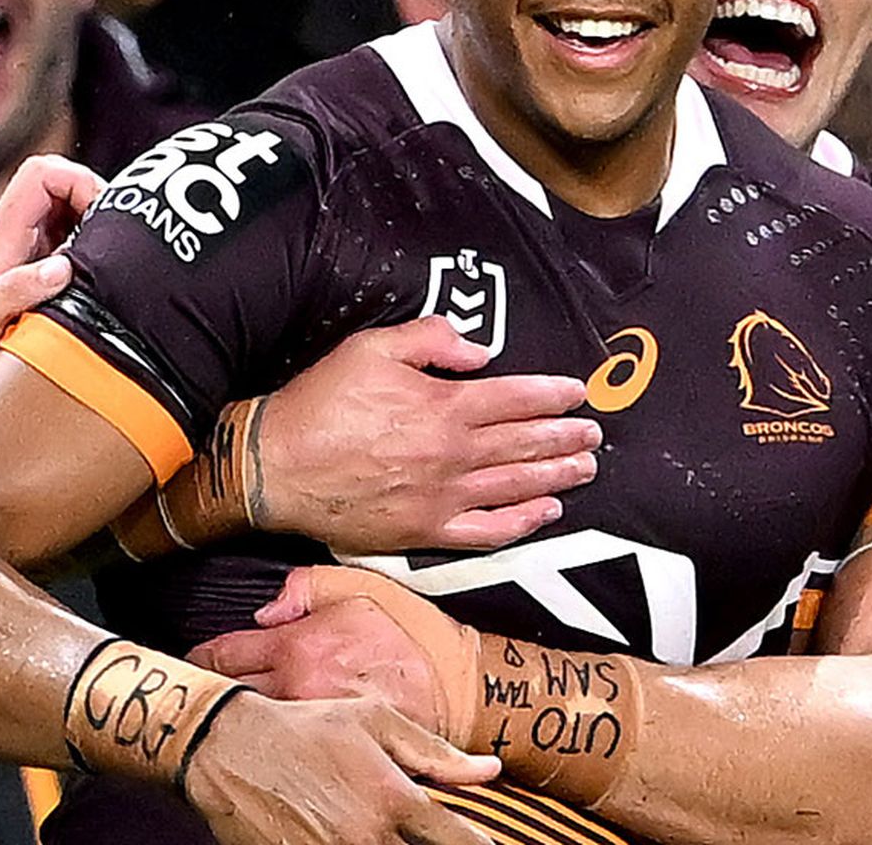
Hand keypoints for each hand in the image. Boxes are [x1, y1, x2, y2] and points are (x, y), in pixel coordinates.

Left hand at [0, 155, 102, 386]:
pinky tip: (106, 278)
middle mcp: (17, 239)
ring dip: (101, 226)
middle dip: (99, 201)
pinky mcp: (43, 273)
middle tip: (118, 237)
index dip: (78, 181)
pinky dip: (99, 251)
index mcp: (1, 238)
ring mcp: (31, 254)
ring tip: (115, 257)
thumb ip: (14, 291)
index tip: (102, 215)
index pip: (42, 174)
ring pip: (74, 212)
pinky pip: (78, 243)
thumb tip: (62, 268)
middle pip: (64, 184)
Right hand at [185, 689, 497, 844]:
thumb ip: (436, 752)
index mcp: (391, 798)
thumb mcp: (376, 721)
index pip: (453, 840)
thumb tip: (489, 768)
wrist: (234, 749)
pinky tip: (363, 839)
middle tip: (439, 837)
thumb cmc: (308, 728)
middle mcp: (365, 837)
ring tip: (392, 834)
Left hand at [189, 566, 475, 737]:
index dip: (200, 656)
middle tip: (202, 686)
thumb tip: (266, 610)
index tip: (192, 659)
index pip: (223, 653)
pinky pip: (279, 747)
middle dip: (211, 688)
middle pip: (225, 695)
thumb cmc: (413, 640)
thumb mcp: (362, 589)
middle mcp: (295, 691)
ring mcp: (306, 729)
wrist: (455, 691)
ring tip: (229, 712)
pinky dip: (269, 739)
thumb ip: (306, 586)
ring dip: (236, 715)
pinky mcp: (322, 756)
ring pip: (247, 724)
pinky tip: (269, 738)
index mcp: (298, 646)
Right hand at [255, 316, 601, 552]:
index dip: (553, 395)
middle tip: (595, 435)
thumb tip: (480, 351)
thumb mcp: (372, 347)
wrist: (276, 468)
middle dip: (565, 438)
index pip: (516, 398)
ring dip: (556, 476)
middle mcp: (452, 454)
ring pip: (515, 486)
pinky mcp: (425, 532)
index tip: (579, 394)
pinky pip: (485, 531)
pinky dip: (520, 523)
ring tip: (586, 468)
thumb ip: (431, 340)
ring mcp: (442, 497)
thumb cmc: (322, 403)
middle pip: (525, 444)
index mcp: (444, 406)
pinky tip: (545, 514)